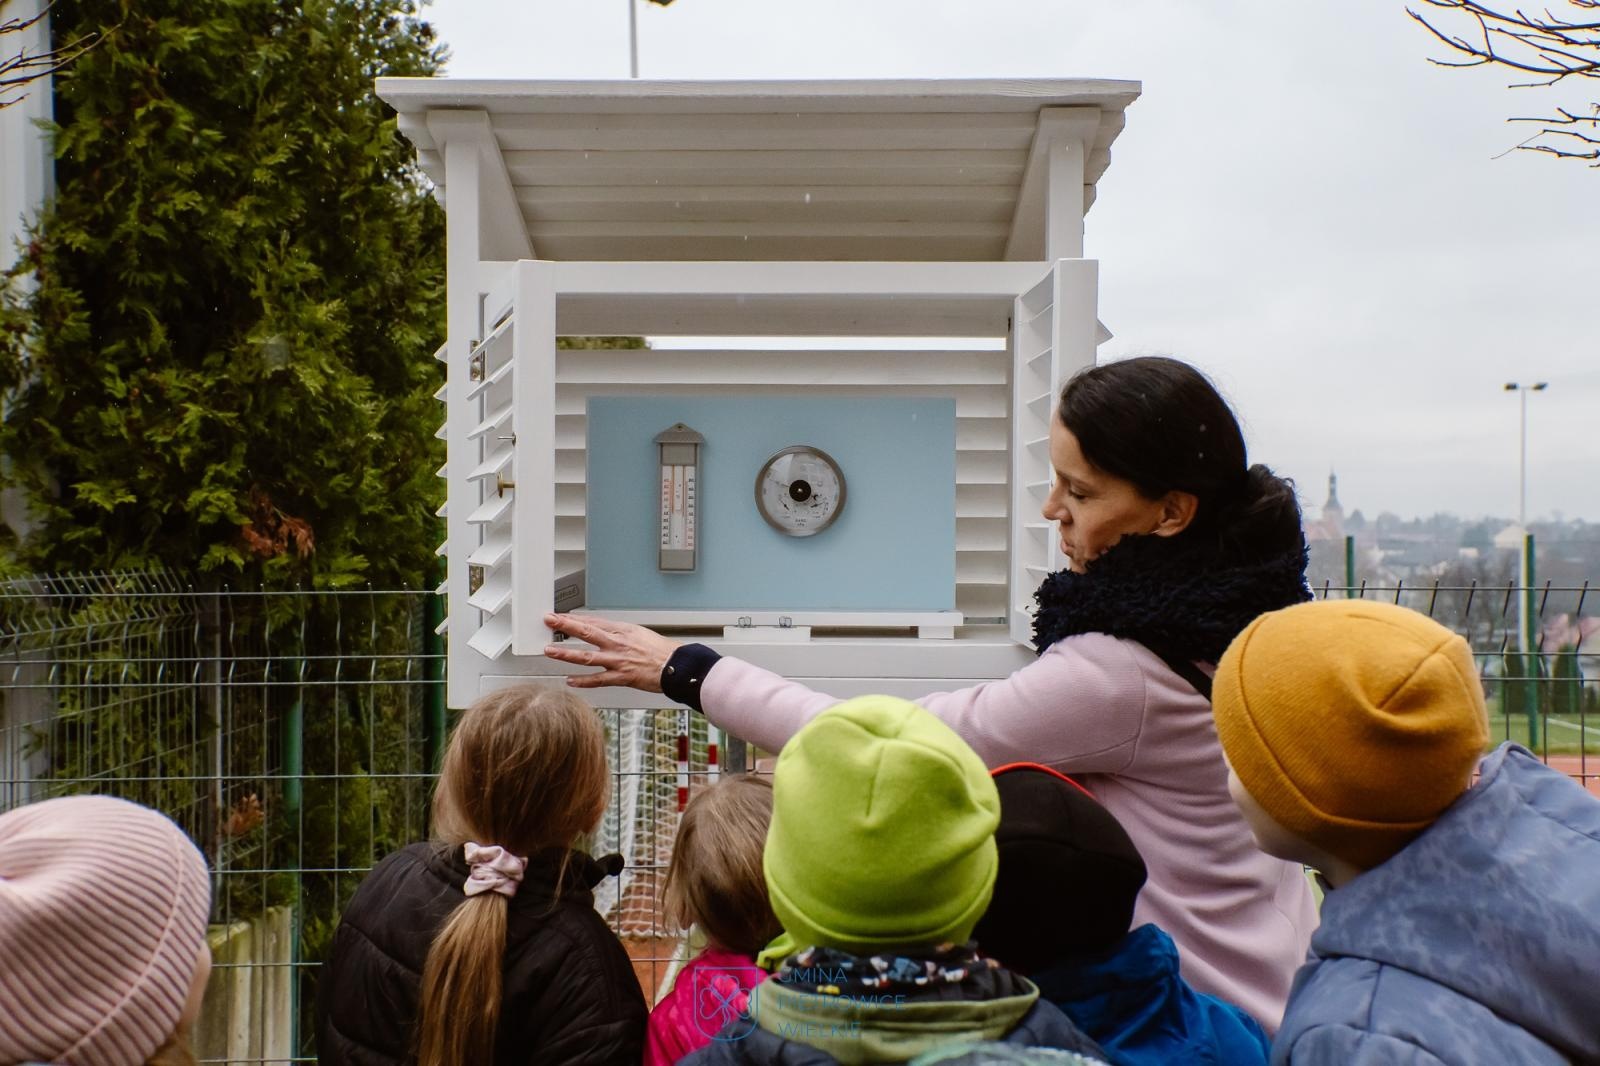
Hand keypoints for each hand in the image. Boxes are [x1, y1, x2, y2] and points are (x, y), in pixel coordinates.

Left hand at [543, 613, 680, 692]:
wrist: (676, 666)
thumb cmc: (660, 650)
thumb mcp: (638, 633)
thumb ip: (619, 632)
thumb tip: (602, 629)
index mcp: (623, 631)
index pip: (594, 621)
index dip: (574, 618)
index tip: (560, 616)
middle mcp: (617, 644)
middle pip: (586, 632)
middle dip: (565, 626)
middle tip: (549, 620)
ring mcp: (618, 661)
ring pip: (587, 656)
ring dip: (566, 653)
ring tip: (550, 651)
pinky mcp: (621, 677)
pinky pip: (598, 680)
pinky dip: (583, 681)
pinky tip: (570, 680)